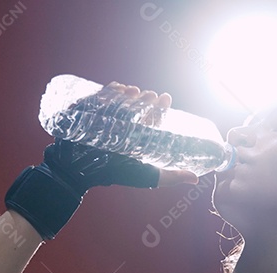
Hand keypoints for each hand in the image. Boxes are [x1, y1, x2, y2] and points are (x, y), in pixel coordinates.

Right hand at [80, 83, 198, 186]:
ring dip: (131, 93)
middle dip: (147, 98)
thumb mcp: (147, 175)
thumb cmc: (113, 173)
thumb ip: (171, 177)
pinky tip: (119, 88)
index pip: (153, 118)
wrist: (79, 170)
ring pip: (124, 99)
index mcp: (138, 137)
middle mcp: (125, 126)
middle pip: (139, 106)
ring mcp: (109, 117)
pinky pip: (104, 95)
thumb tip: (196, 180)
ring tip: (135, 92)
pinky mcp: (94, 111)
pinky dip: (112, 89)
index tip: (166, 98)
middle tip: (150, 96)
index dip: (161, 107)